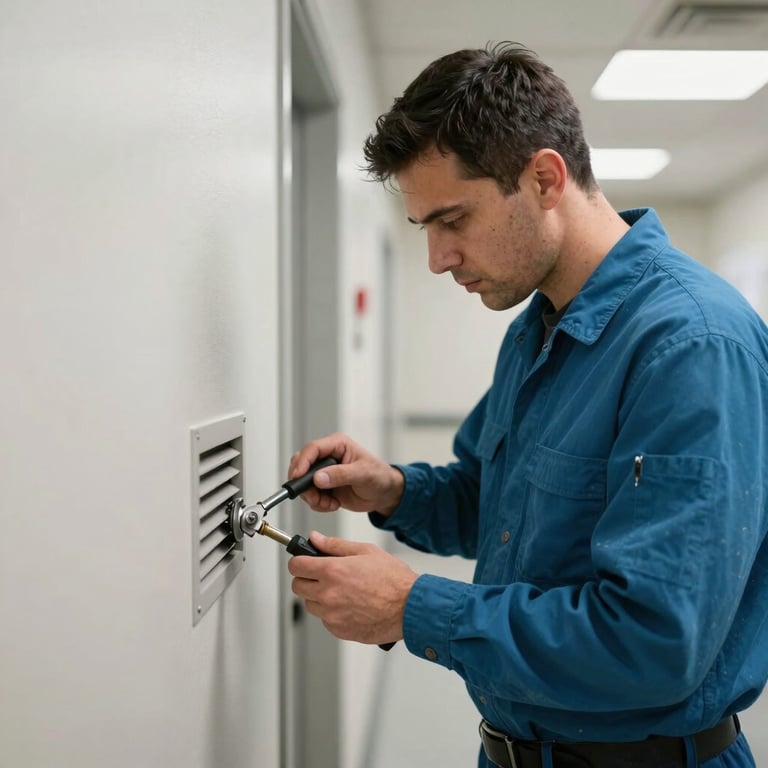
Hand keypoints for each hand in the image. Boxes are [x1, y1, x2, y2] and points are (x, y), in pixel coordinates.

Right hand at [288, 433, 403, 516]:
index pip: (312, 449)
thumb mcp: (363, 474)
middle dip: (304, 484)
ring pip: (303, 483)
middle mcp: (327, 456)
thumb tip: (318, 478)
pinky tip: (333, 504)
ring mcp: (324, 472)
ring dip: (312, 497)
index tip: (297, 477)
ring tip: (330, 503)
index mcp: (337, 445)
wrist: (384, 495)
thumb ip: (340, 475)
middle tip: (315, 497)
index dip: (302, 462)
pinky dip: (318, 503)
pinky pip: (310, 495)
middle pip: (301, 465)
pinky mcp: (323, 486)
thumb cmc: (379, 477)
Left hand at [288, 532, 418, 644]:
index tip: (304, 561)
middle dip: (307, 578)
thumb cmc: (393, 579)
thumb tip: (316, 539)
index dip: (299, 561)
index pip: (296, 566)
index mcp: (332, 571)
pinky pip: (325, 620)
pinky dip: (332, 613)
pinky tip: (350, 605)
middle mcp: (328, 594)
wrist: (409, 607)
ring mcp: (332, 616)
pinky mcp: (339, 631)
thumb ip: (335, 545)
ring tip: (342, 591)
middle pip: (298, 586)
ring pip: (310, 604)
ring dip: (319, 597)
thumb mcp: (366, 551)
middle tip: (323, 575)